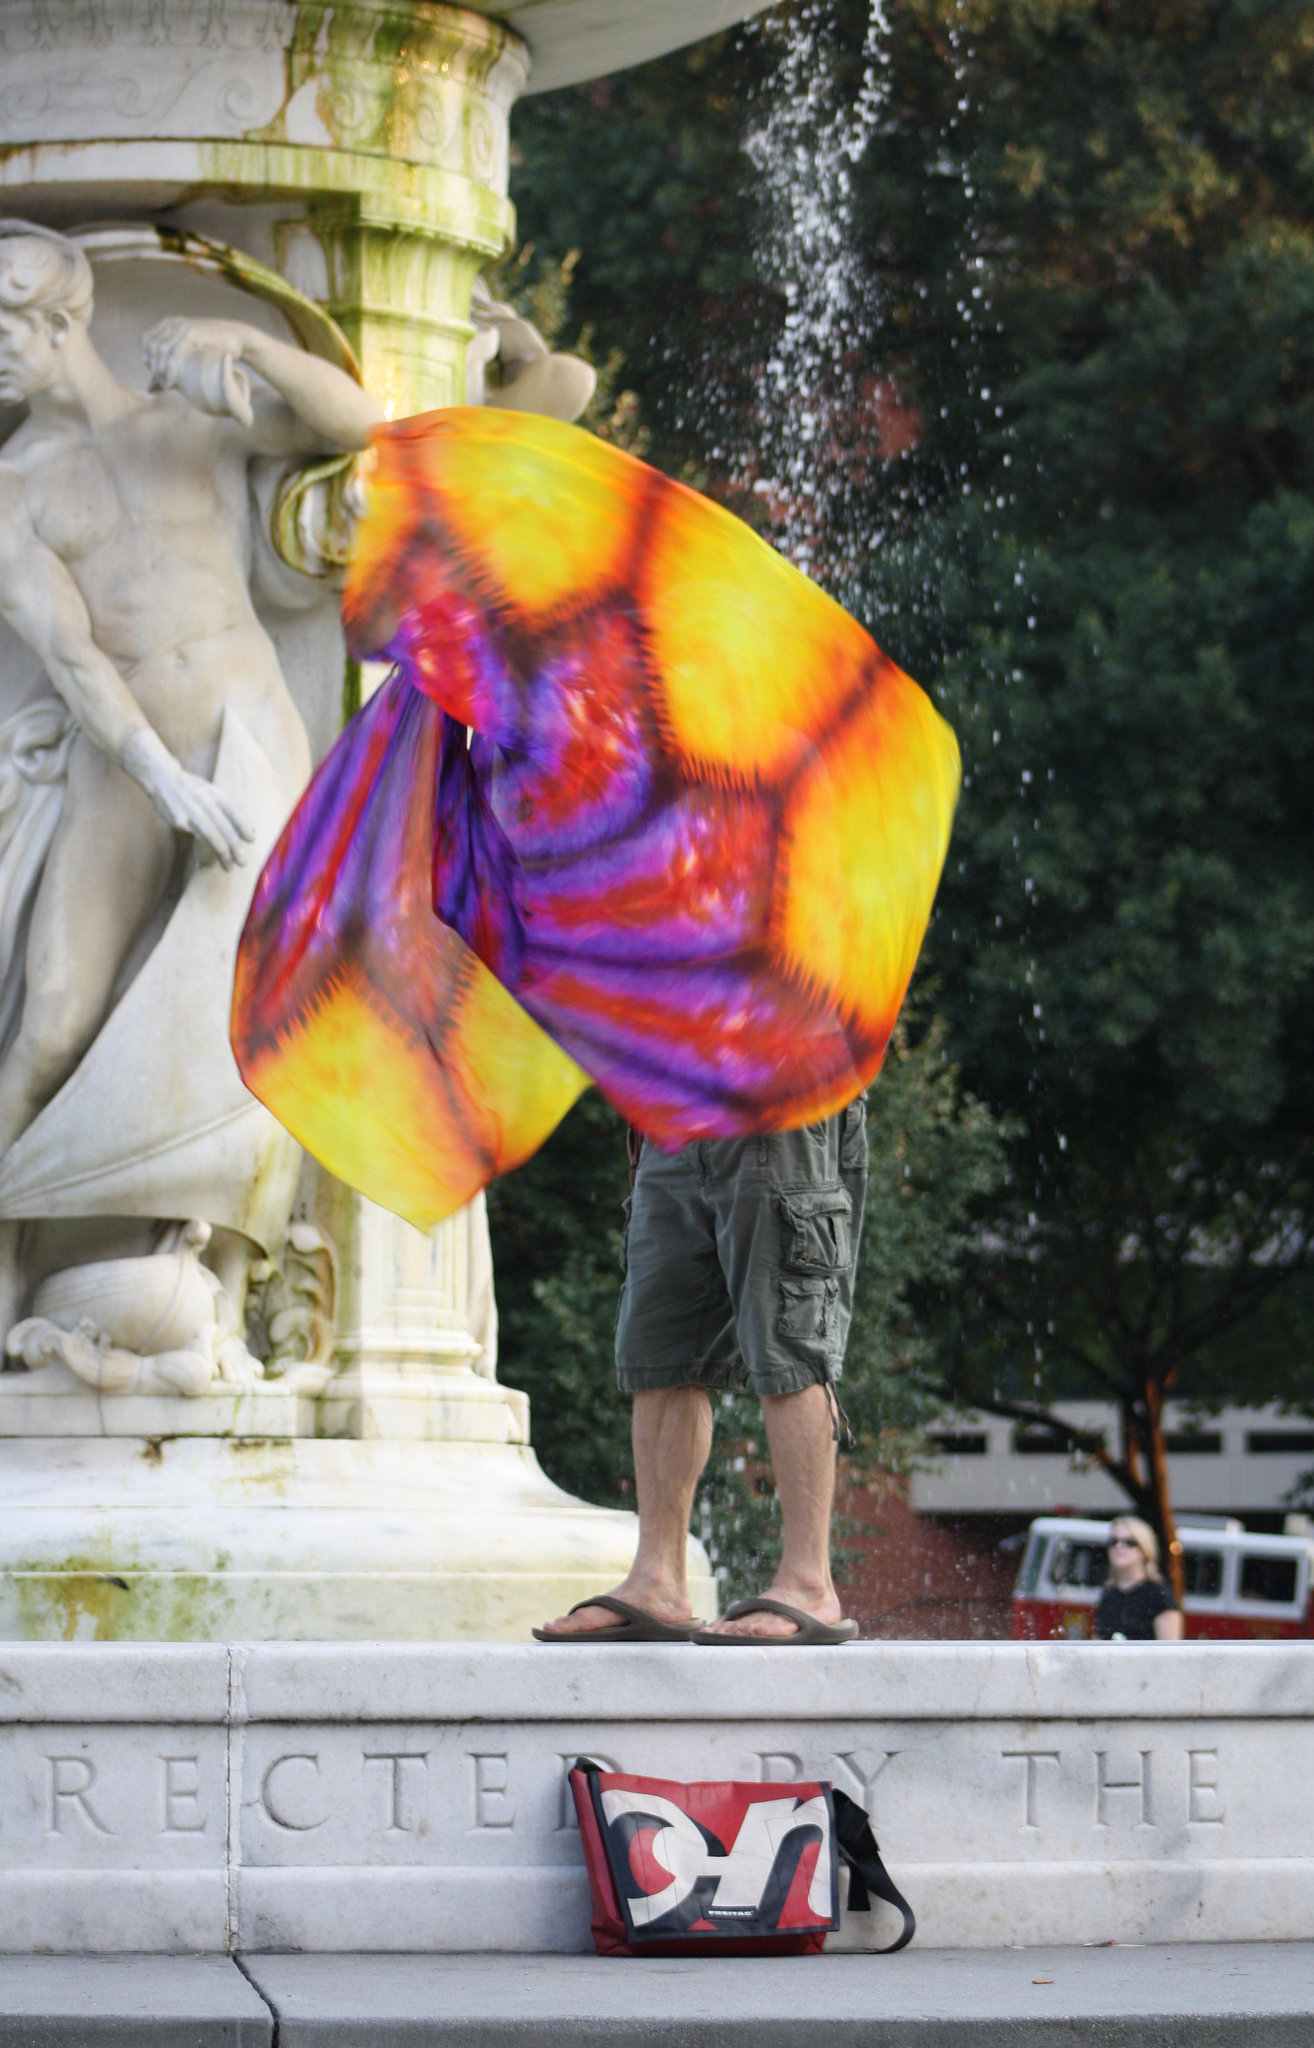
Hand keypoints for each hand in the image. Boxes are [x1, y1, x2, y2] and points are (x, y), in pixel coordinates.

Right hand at [120, 726, 254, 869]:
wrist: (162, 778)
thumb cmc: (191, 789)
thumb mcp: (211, 792)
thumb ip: (227, 808)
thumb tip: (250, 829)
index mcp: (215, 793)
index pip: (234, 810)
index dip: (244, 826)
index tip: (251, 840)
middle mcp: (206, 801)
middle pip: (225, 826)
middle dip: (236, 847)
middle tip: (243, 862)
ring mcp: (192, 811)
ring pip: (212, 834)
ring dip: (223, 852)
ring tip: (229, 866)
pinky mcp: (180, 820)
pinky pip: (197, 837)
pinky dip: (206, 849)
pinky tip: (211, 859)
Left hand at [142, 317, 255, 427]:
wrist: (237, 338)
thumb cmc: (215, 349)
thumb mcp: (191, 352)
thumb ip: (172, 364)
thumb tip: (150, 387)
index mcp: (170, 323)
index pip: (146, 340)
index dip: (148, 359)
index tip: (157, 375)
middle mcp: (173, 322)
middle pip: (151, 346)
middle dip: (154, 367)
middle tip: (162, 383)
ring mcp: (182, 326)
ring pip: (160, 350)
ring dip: (160, 370)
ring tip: (167, 385)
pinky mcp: (192, 333)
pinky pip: (174, 354)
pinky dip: (170, 370)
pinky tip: (171, 382)